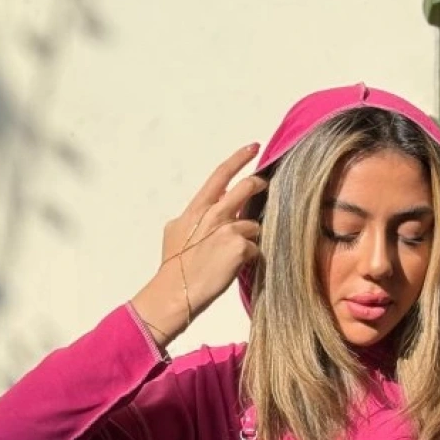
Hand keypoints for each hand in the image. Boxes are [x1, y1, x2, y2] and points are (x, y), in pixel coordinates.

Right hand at [131, 144, 266, 346]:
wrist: (174, 291)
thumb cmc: (174, 267)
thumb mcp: (175, 232)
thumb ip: (192, 218)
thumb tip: (200, 212)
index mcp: (196, 208)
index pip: (220, 175)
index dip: (238, 159)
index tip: (253, 147)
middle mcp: (213, 214)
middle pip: (246, 188)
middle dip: (258, 186)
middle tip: (265, 187)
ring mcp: (227, 229)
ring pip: (253, 224)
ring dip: (250, 237)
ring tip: (234, 254)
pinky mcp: (239, 247)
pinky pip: (254, 248)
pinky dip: (249, 258)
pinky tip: (234, 268)